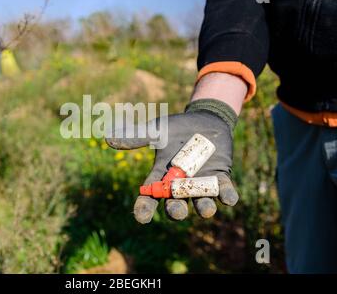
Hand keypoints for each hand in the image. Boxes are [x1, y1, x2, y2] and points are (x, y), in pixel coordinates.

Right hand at [106, 100, 238, 223]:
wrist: (204, 120)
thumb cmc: (176, 128)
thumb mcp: (156, 131)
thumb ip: (135, 136)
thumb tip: (108, 138)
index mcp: (162, 178)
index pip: (149, 199)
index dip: (144, 209)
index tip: (142, 217)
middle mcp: (181, 187)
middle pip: (176, 206)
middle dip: (176, 211)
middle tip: (176, 210)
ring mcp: (202, 184)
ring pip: (201, 204)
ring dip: (203, 208)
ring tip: (205, 210)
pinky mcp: (221, 178)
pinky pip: (225, 192)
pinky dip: (227, 196)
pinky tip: (228, 198)